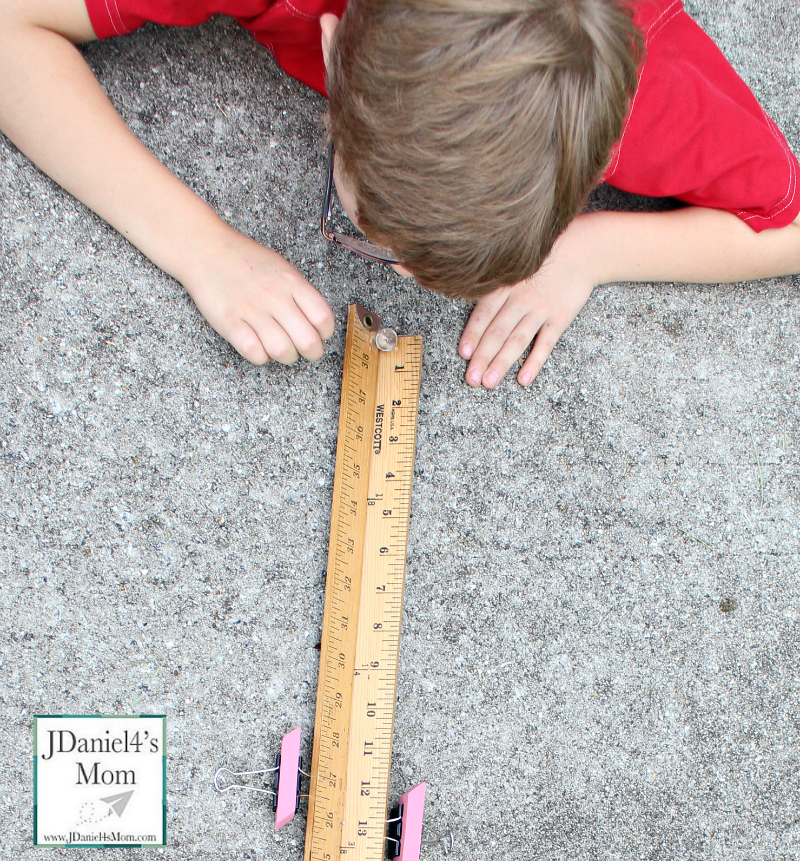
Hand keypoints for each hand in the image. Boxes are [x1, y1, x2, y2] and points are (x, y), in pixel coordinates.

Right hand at [181, 226, 334, 364]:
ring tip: (281, 349)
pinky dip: (260, 356)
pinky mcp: (229, 322)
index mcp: (292, 282)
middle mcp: (275, 297)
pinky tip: (259, 346)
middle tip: (306, 352)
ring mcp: (252, 310)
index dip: (325, 334)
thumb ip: (300, 293)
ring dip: (286, 356)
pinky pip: (254, 352)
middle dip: (312, 353)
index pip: (323, 318)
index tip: (320, 336)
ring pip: (283, 351)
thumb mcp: (281, 268)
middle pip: (308, 341)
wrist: (206, 249)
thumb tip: (317, 322)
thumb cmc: (245, 259)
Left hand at [458, 217, 596, 386]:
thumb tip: (475, 312)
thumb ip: (496, 286)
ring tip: (489, 383)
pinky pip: (545, 343)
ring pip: (517, 340)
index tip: (463, 354)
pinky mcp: (559, 317)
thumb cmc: (543, 259)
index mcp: (505, 286)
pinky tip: (523, 379)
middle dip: (482, 357)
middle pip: (497, 332)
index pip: (484, 314)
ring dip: (501, 363)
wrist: (582, 250)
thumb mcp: (515, 266)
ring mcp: (540, 309)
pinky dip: (534, 361)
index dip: (472, 334)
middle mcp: (520, 299)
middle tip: (471, 379)